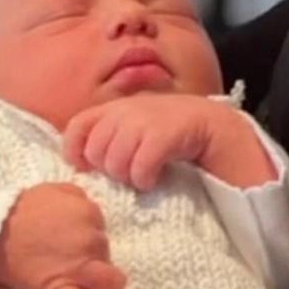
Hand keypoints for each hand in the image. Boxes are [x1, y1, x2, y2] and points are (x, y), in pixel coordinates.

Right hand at [0, 182, 125, 288]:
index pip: (99, 227)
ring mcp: (77, 267)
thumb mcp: (52, 190)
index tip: (74, 239)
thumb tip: (85, 205)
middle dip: (94, 256)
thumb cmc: (19, 209)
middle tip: (73, 258)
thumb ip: (74, 196)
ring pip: (108, 280)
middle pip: (105, 252)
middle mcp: (92, 240)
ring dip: (107, 284)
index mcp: (89, 212)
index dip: (88, 234)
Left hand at [64, 94, 276, 189]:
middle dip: (108, 168)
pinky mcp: (163, 135)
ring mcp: (144, 121)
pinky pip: (140, 168)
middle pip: (96, 150)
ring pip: (115, 162)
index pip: (77, 126)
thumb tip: (80, 161)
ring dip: (127, 176)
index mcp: (114, 108)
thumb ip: (109, 136)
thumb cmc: (169, 131)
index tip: (89, 167)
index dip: (76, 150)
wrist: (212, 125)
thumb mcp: (134, 127)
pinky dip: (145, 179)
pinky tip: (155, 178)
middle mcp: (125, 111)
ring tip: (142, 175)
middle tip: (127, 172)